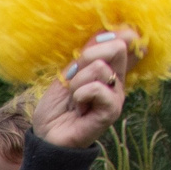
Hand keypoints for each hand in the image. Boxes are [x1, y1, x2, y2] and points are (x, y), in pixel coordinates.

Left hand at [30, 29, 139, 151]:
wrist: (47, 137)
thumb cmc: (56, 108)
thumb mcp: (68, 74)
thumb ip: (87, 55)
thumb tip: (110, 32)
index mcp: (108, 69)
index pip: (122, 40)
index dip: (109, 35)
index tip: (85, 51)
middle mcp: (117, 80)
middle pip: (117, 46)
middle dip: (87, 56)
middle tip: (73, 77)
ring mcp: (116, 95)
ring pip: (100, 68)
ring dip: (77, 82)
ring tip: (74, 99)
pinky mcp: (112, 110)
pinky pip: (98, 88)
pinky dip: (80, 94)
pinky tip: (78, 108)